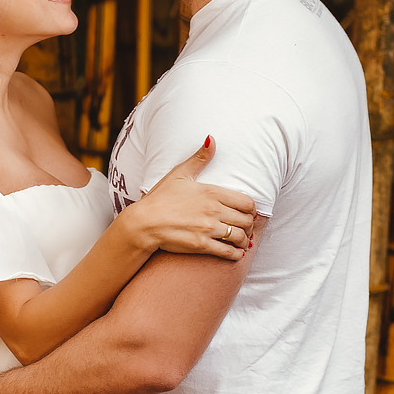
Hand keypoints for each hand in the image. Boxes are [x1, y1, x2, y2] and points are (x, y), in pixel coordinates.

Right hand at [122, 137, 255, 260]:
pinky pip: (228, 252)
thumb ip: (199, 158)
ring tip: (240, 241)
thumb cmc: (160, 198)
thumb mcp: (179, 174)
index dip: (250, 210)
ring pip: (240, 237)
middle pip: (247, 221)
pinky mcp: (202, 245)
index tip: (246, 213)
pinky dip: (236, 254)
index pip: (247, 203)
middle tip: (244, 228)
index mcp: (212, 192)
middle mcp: (213, 211)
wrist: (143, 223)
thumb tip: (212, 138)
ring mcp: (208, 229)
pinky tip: (235, 253)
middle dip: (248, 226)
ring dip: (244, 241)